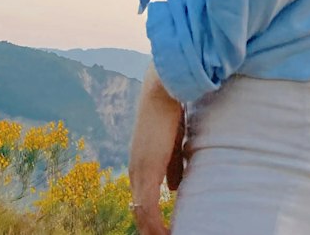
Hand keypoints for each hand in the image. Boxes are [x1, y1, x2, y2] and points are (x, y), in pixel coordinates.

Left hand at [128, 66, 183, 234]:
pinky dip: (155, 228)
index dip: (152, 221)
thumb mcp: (173, 143)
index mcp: (140, 164)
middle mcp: (135, 171)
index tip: (166, 232)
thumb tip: (175, 188)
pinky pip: (147, 210)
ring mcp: (138, 172)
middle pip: (139, 213)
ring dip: (154, 232)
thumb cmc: (170, 111)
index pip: (142, 202)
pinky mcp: (147, 171)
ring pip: (141, 215)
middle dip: (152, 230)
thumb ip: (173, 165)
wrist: (163, 89)